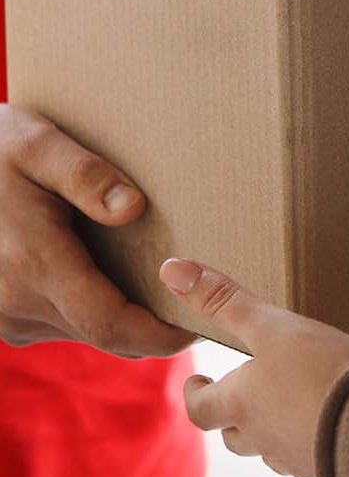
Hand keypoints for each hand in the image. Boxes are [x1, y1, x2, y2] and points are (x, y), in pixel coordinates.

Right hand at [0, 105, 191, 355]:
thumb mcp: (35, 142)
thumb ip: (85, 174)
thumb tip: (133, 208)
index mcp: (34, 263)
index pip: (112, 324)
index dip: (162, 333)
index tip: (201, 322)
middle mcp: (17, 301)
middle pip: (106, 334)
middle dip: (154, 325)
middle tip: (199, 298)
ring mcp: (7, 315)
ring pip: (86, 332)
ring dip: (124, 317)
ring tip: (160, 279)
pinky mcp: (5, 316)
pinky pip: (64, 325)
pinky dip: (95, 309)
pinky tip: (112, 273)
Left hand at [160, 258, 348, 476]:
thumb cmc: (320, 371)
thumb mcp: (271, 327)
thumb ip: (225, 301)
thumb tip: (171, 270)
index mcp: (241, 405)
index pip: (200, 409)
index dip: (195, 395)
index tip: (197, 381)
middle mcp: (263, 438)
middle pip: (234, 438)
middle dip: (231, 418)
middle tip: (239, 397)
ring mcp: (298, 458)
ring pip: (273, 451)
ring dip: (271, 433)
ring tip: (286, 410)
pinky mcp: (331, 468)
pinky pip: (312, 459)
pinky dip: (312, 442)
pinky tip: (331, 425)